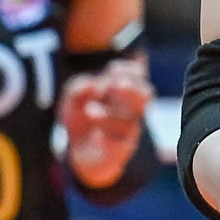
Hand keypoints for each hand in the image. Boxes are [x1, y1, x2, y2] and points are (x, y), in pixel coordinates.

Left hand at [58, 57, 154, 187]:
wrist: (78, 151)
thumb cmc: (81, 118)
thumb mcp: (72, 98)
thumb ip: (79, 87)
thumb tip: (92, 85)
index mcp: (123, 91)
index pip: (138, 75)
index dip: (127, 69)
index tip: (111, 69)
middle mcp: (132, 109)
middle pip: (146, 94)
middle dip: (132, 87)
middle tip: (115, 85)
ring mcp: (129, 130)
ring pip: (129, 119)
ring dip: (109, 112)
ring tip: (89, 110)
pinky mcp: (121, 149)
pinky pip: (119, 141)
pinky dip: (106, 134)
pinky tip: (96, 134)